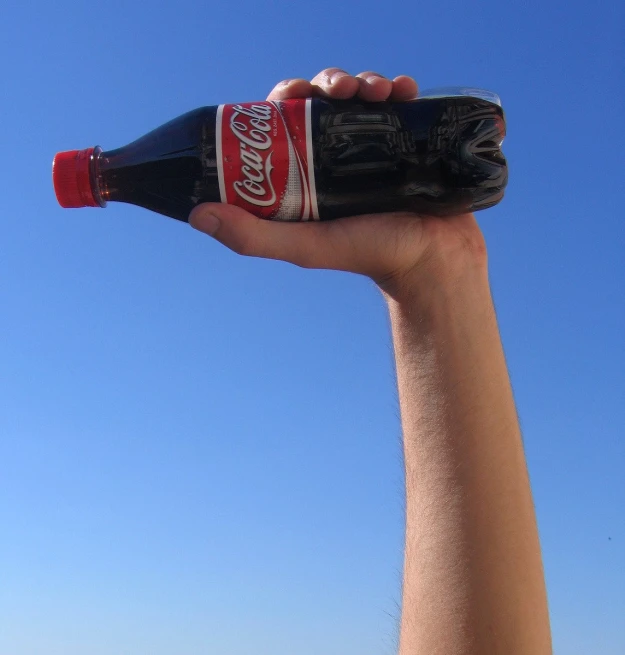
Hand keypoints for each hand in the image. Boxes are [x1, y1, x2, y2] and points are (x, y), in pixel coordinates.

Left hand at [189, 68, 486, 295]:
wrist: (434, 260)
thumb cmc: (370, 255)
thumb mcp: (305, 246)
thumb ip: (254, 236)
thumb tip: (196, 215)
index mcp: (309, 172)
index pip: (289, 120)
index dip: (288, 98)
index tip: (295, 93)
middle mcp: (338, 156)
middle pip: (326, 101)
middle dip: (331, 82)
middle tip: (343, 89)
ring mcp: (375, 148)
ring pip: (363, 97)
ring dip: (367, 80)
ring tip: (381, 90)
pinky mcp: (407, 144)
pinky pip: (401, 105)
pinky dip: (401, 88)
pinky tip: (405, 89)